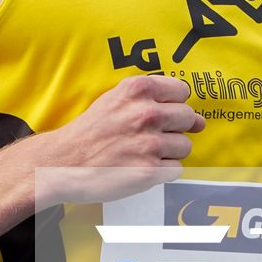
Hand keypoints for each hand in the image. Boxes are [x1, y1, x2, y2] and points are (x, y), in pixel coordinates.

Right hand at [39, 75, 205, 202]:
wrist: (62, 162)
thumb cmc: (90, 132)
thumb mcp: (115, 100)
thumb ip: (154, 101)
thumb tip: (199, 119)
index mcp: (137, 89)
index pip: (182, 91)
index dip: (173, 104)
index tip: (159, 113)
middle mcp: (146, 113)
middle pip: (188, 118)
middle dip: (174, 128)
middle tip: (149, 136)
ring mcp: (149, 144)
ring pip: (185, 146)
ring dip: (168, 152)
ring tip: (141, 153)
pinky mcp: (149, 172)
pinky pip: (176, 169)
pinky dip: (162, 171)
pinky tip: (140, 167)